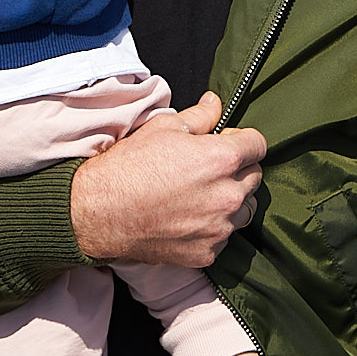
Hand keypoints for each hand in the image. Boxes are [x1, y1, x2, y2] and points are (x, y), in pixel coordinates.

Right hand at [70, 91, 265, 267]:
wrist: (98, 213)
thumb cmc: (128, 167)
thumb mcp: (162, 128)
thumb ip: (199, 116)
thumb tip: (215, 103)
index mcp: (222, 159)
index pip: (259, 144)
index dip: (242, 140)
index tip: (225, 143)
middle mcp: (228, 195)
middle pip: (255, 177)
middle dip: (238, 169)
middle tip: (207, 169)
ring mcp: (218, 228)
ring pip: (244, 210)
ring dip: (230, 200)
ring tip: (199, 195)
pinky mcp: (206, 252)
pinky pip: (223, 236)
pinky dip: (212, 228)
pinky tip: (186, 218)